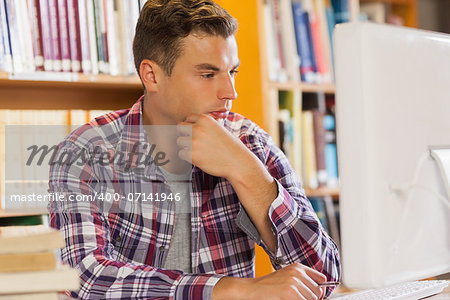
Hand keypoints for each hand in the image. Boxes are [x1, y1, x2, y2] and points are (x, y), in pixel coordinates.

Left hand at [177, 114, 252, 177]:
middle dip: (184, 134)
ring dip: (185, 146)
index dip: (190, 125)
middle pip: (180, 127)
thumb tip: (192, 125)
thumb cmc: (231, 146)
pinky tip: (197, 157)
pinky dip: (187, 156)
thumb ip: (206, 125)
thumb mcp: (219, 128)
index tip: (194, 132)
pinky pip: (181, 153)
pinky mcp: (192, 155)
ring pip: (179, 141)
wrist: (237, 162)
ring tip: (196, 150)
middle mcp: (197, 128)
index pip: (188, 118)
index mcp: (205, 119)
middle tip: (192, 141)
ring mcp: (193, 142)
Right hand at [212, 262, 326, 299]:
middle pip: (318, 292)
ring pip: (313, 299)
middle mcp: (298, 272)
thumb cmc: (268, 286)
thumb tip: (320, 292)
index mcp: (298, 267)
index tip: (315, 296)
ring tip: (289, 299)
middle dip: (312, 299)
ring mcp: (294, 281)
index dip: (320, 290)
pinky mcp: (291, 292)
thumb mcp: (287, 278)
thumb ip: (302, 282)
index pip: (321, 279)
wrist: (251, 289)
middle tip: (297, 298)